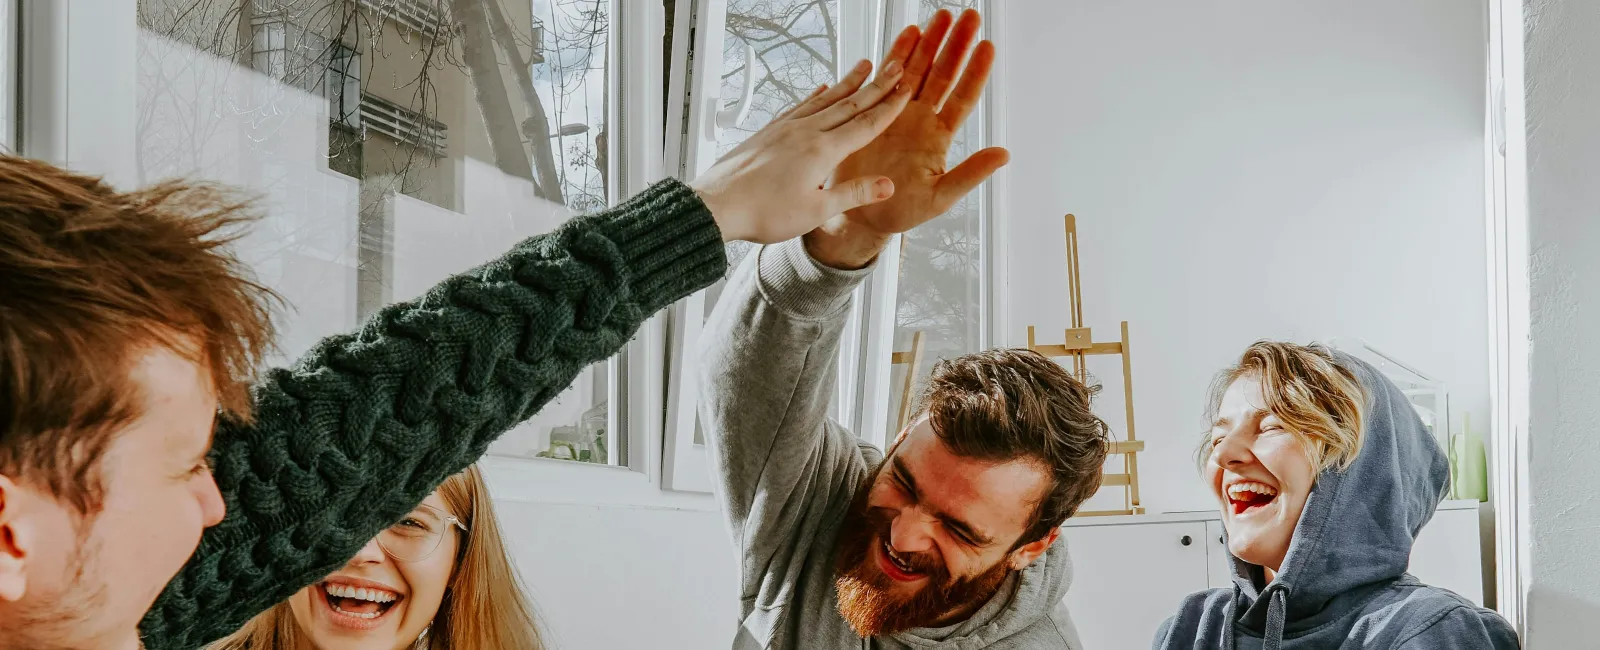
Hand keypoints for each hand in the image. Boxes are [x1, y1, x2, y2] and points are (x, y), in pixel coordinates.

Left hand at [691, 58, 912, 243]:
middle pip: (848, 104)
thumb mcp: (816, 211)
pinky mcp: (769, 131)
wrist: (717, 206)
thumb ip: (852, 193)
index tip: (906, 90)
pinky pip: (799, 106)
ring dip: (847, 83)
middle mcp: (805, 132)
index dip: (889, 107)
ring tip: (864, 67)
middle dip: (876, 86)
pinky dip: (814, 95)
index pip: (865, 125)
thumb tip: (887, 184)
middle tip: (895, 67)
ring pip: (824, 99)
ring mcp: (785, 128)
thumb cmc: (763, 212)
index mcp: (821, 151)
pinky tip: (820, 89)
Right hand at [805, 9, 1008, 268]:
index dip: (975, 73)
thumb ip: (970, 174)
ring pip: (918, 70)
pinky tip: (908, 33)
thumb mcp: (940, 198)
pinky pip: (888, 78)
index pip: (963, 98)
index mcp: (939, 138)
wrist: (861, 214)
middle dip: (955, 45)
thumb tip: (1004, 154)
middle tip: (969, 17)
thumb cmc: (901, 211)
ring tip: (941, 16)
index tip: (987, 47)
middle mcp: (922, 119)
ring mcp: (898, 113)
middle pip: (943, 75)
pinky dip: (897, 55)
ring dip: (930, 43)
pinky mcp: (874, 112)